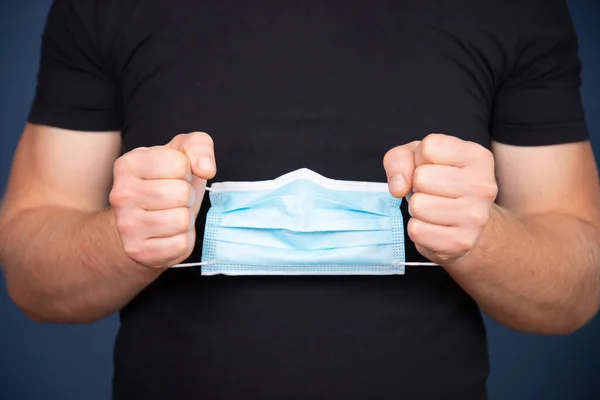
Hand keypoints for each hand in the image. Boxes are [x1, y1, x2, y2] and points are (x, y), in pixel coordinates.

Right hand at [109, 132, 215, 268]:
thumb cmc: (164, 183)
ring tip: (170, 214)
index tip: (173, 176)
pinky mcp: (138, 251)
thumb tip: (206, 169)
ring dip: (185, 218)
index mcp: (128, 164)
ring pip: (182, 220)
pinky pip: (181, 244)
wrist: (138, 223)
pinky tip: (167, 233)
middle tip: (173, 199)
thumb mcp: (180, 154)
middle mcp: (121, 194)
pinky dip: (182, 239)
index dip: (186, 171)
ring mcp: (127, 225)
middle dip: (187, 196)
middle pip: (182, 193)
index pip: (180, 164)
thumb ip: (198, 146)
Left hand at [383, 134, 497, 264]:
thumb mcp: (419, 158)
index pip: (429, 148)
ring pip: (417, 205)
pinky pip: (417, 230)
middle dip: (417, 185)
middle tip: (433, 192)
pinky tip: (435, 225)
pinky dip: (418, 228)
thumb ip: (399, 159)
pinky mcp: (460, 242)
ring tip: (433, 208)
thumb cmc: (440, 183)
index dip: (420, 158)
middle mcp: (483, 186)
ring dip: (417, 208)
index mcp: (478, 157)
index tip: (433, 168)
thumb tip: (398, 187)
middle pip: (421, 177)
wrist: (466, 225)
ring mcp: (475, 216)